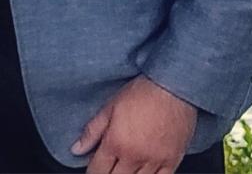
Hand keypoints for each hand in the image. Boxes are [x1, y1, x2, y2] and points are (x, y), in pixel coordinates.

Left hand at [72, 75, 196, 173]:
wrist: (174, 86)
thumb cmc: (144, 92)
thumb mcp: (111, 107)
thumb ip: (92, 131)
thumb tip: (77, 149)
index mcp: (116, 143)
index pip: (97, 171)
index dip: (93, 172)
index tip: (95, 168)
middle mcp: (134, 156)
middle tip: (110, 167)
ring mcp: (154, 161)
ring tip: (127, 168)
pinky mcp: (172, 160)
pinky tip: (145, 172)